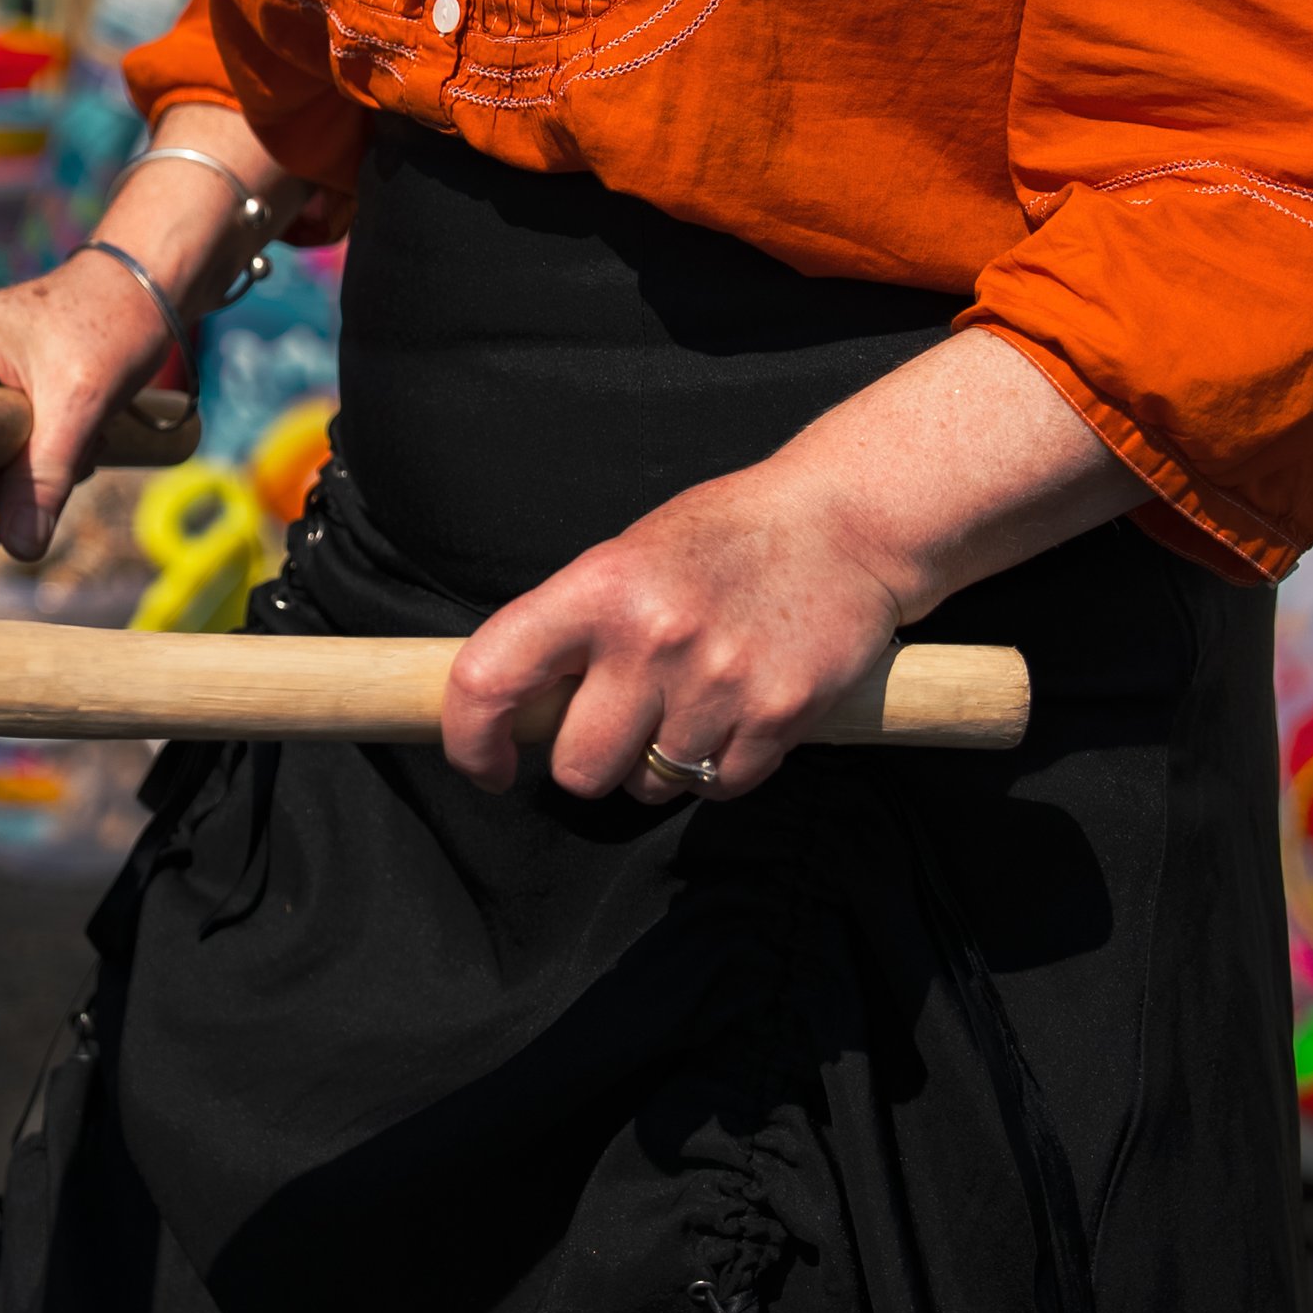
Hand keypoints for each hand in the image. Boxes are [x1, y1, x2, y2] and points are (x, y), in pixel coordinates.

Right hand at [0, 102, 299, 559]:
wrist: (142, 287)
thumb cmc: (111, 324)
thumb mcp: (80, 405)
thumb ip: (44, 478)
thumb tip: (20, 550)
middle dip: (1, 485)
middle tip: (62, 471)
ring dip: (23, 473)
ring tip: (78, 444)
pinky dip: (29, 456)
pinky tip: (71, 437)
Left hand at [442, 454, 906, 802]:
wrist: (843, 523)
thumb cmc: (724, 538)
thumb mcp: (629, 556)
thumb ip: (575, 629)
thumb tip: (520, 711)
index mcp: (598, 586)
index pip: (490, 676)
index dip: (469, 739)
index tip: (486, 764)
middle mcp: (650, 636)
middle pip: (577, 768)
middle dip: (592, 759)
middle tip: (622, 719)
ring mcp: (718, 682)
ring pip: (650, 785)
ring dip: (661, 762)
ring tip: (694, 700)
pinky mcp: (778, 717)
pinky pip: (720, 788)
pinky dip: (722, 768)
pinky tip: (738, 711)